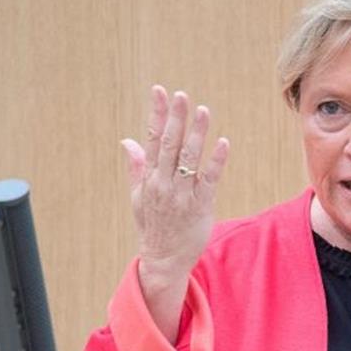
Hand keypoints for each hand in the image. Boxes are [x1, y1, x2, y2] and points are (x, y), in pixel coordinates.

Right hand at [120, 85, 229, 284]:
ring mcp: (182, 194)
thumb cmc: (153, 226)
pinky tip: (223, 143)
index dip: (156, 114)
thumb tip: (128, 141)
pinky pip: (210, 180)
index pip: (152, 139)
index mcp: (149, 178)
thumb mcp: (139, 196)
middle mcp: (164, 183)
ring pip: (189, 158)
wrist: (164, 259)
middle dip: (176, 118)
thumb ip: (136, 167)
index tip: (159, 91)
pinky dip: (216, 161)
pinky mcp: (201, 205)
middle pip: (170, 144)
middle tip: (181, 95)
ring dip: (197, 134)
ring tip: (204, 110)